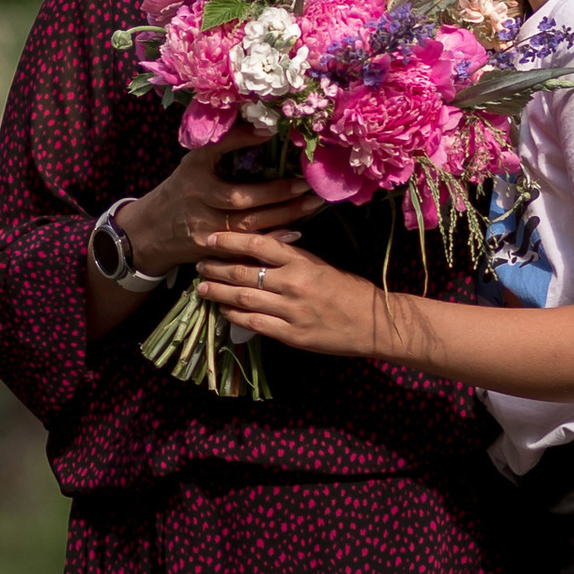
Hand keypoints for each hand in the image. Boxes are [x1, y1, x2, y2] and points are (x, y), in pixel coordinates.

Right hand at [117, 135, 322, 272]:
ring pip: (249, 226)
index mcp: (194, 173)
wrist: (151, 232)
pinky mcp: (213, 251)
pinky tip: (295, 233)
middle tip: (308, 184)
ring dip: (284, 215)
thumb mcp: (194, 164)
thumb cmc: (182, 190)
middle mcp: (198, 200)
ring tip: (312, 204)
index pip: (216, 152)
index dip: (241, 142)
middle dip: (278, 193)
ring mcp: (205, 229)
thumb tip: (264, 127)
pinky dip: (271, 240)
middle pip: (241, 199)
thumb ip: (223, 147)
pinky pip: (246, 247)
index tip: (269, 131)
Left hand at [193, 226, 388, 357]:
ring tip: (202, 288)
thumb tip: (257, 250)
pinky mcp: (292, 335)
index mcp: (302, 261)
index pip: (259, 244)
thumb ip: (291, 258)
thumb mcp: (320, 264)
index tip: (211, 239)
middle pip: (244, 272)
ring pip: (244, 298)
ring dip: (219, 292)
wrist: (373, 322)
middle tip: (199, 264)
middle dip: (217, 268)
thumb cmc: (347, 290)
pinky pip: (255, 324)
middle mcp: (294, 283)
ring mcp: (292, 311)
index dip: (231, 240)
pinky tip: (224, 311)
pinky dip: (235, 316)